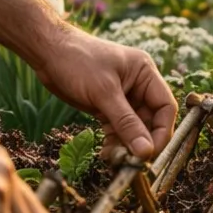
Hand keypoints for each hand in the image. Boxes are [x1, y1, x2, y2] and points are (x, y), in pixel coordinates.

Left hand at [34, 26, 177, 160]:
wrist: (47, 51)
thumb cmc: (77, 61)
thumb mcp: (104, 92)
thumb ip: (126, 123)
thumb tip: (146, 152)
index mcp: (146, 74)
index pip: (165, 107)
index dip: (162, 131)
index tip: (151, 152)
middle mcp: (139, 86)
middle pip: (151, 121)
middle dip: (142, 141)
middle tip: (132, 161)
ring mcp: (123, 97)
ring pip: (134, 128)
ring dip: (127, 145)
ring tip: (115, 159)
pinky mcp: (107, 106)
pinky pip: (117, 129)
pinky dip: (114, 142)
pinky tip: (105, 153)